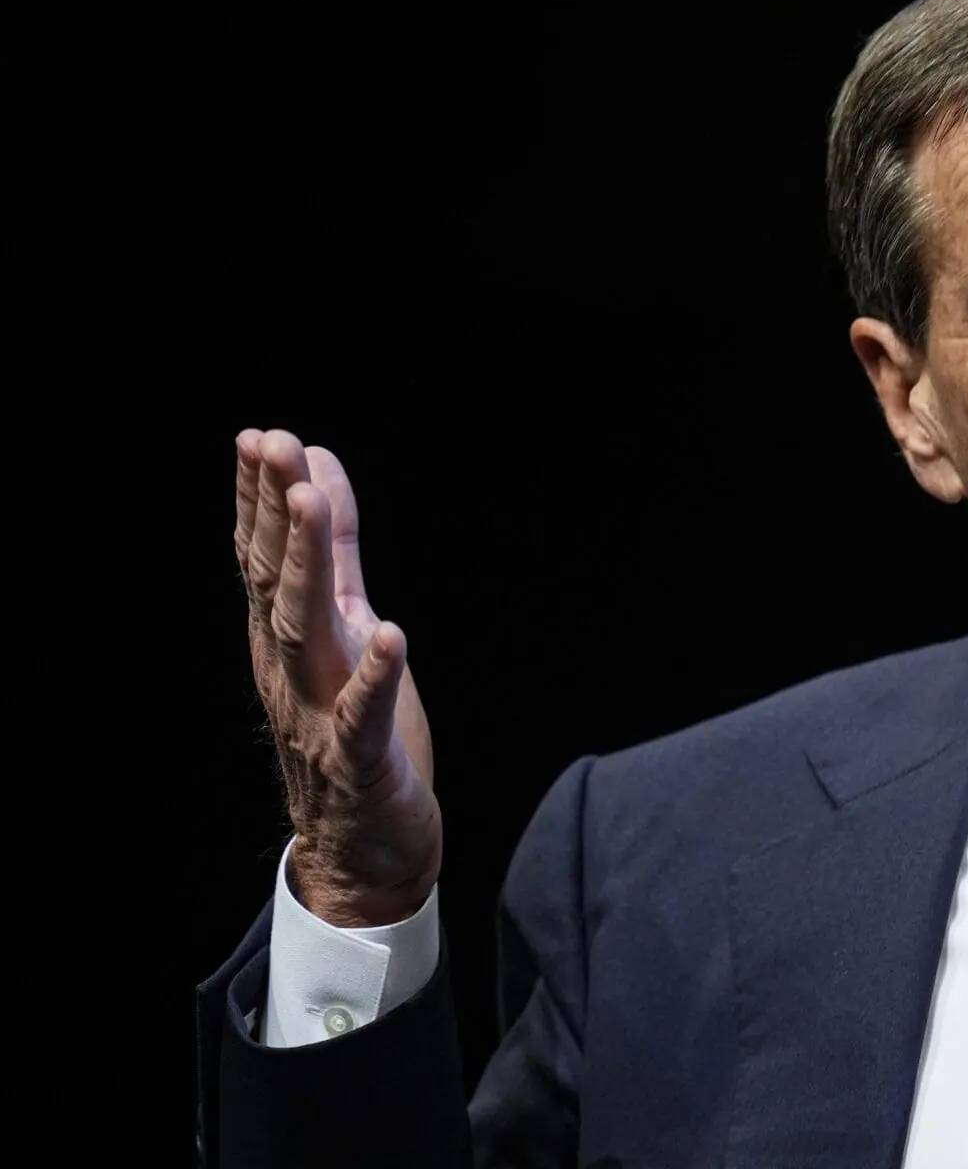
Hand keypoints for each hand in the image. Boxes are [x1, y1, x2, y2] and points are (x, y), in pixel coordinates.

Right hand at [236, 428, 440, 927]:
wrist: (361, 849)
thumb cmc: (354, 731)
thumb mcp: (345, 626)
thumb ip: (333, 553)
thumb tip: (318, 469)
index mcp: (288, 637)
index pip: (263, 557)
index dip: (260, 497)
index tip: (259, 436)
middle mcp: (292, 669)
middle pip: (275, 580)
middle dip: (273, 511)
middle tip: (270, 444)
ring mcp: (319, 713)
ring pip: (305, 631)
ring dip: (305, 567)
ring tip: (310, 505)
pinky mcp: (360, 759)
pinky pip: (362, 715)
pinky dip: (374, 675)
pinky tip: (390, 635)